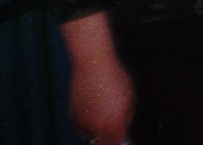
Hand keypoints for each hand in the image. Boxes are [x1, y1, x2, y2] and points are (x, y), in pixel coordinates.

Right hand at [59, 12, 134, 144]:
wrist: (93, 65)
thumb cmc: (115, 78)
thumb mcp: (129, 98)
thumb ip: (127, 117)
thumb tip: (124, 129)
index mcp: (113, 124)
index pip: (115, 143)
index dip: (120, 142)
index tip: (123, 140)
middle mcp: (96, 127)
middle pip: (101, 144)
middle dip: (107, 139)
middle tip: (114, 132)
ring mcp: (82, 121)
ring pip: (90, 136)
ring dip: (96, 132)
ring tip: (103, 115)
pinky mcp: (72, 115)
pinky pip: (81, 126)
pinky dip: (86, 123)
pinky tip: (93, 110)